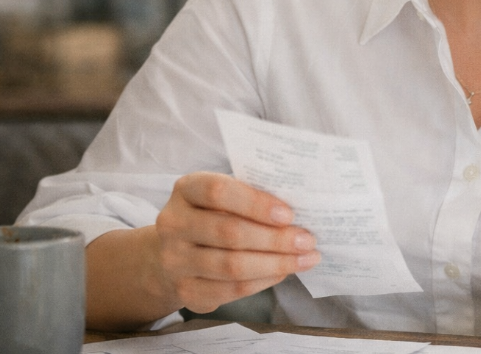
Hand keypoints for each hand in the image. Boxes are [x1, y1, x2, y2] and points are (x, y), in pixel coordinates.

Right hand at [154, 171, 320, 313]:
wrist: (174, 253)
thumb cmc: (213, 216)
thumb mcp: (225, 197)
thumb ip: (252, 197)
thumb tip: (301, 209)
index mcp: (186, 189)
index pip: (218, 192)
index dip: (256, 203)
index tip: (289, 214)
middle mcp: (173, 223)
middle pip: (229, 232)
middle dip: (275, 238)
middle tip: (307, 240)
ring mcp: (174, 260)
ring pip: (231, 265)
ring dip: (276, 263)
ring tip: (305, 258)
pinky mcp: (184, 290)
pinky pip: (230, 289)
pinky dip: (263, 282)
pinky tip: (283, 272)